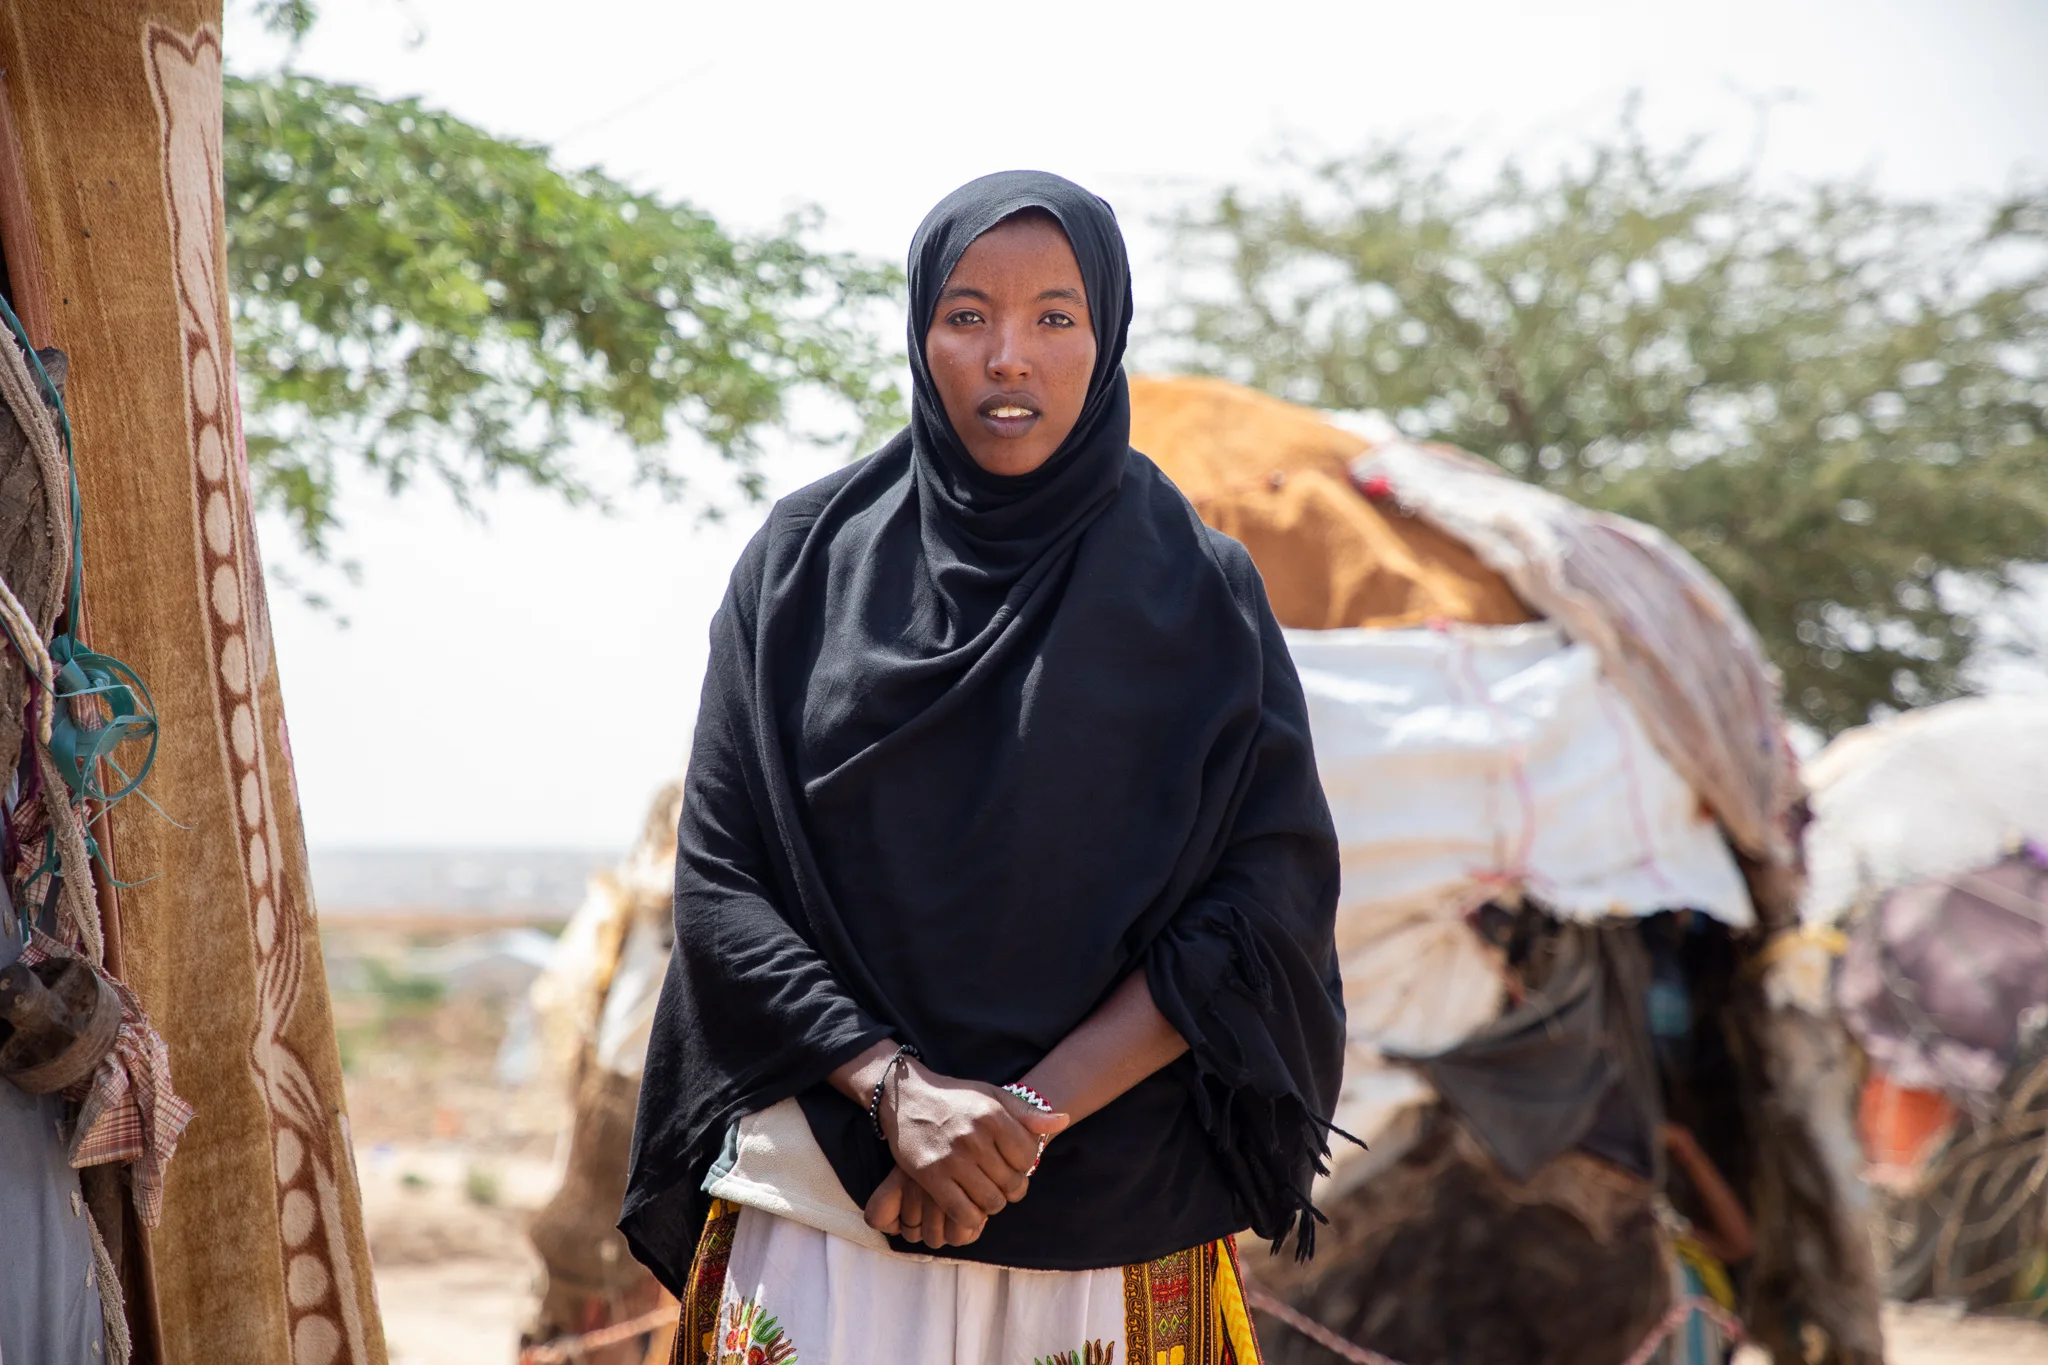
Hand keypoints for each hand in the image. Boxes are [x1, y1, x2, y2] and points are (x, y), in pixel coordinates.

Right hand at [879, 1066, 1068, 1244]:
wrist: (906, 1097)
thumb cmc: (955, 1099)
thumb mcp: (992, 1096)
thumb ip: (1027, 1112)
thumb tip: (1063, 1120)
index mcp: (993, 1115)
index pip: (1028, 1158)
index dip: (1024, 1165)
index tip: (1012, 1163)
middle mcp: (974, 1136)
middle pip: (1011, 1184)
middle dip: (1010, 1189)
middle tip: (1000, 1184)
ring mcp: (952, 1158)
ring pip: (991, 1202)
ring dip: (991, 1205)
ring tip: (984, 1193)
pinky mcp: (931, 1176)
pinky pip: (963, 1211)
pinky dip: (970, 1217)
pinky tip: (968, 1205)